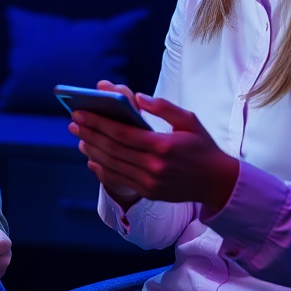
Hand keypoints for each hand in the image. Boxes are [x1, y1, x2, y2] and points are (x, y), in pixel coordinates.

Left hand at [71, 80, 238, 212]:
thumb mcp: (189, 120)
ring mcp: (150, 182)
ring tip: (79, 136)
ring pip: (112, 165)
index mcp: (163, 146)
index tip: (80, 112)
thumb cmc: (202, 146)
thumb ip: (163, 107)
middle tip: (73, 121)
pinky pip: (118, 180)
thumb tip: (137, 98)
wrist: (217, 183)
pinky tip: (91, 158)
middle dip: (89, 133)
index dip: (98, 122)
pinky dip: (101, 169)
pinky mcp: (148, 192)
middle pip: (112, 149)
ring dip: (92, 149)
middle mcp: (154, 166)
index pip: (121, 133)